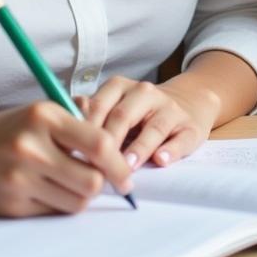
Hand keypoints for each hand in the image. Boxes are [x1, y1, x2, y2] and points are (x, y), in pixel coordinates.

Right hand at [0, 102, 134, 216]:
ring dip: (81, 196)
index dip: (119, 163)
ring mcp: (21, 178)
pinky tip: (47, 190)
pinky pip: (53, 212)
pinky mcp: (13, 205)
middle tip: (100, 179)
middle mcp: (33, 147)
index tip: (126, 173)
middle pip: (92, 180)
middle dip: (102, 184)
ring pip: (77, 201)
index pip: (99, 144)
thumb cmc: (1, 131)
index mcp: (44, 116)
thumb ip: (75, 116)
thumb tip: (112, 129)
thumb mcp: (37, 110)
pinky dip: (58, 204)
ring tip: (70, 182)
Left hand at [77, 75, 217, 170]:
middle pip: (123, 116)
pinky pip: (181, 138)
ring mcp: (170, 109)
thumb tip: (66, 121)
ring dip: (138, 148)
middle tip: (96, 169)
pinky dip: (170, 150)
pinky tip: (160, 160)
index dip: (85, 130)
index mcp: (121, 87)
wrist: (188, 103)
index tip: (72, 153)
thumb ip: (91, 113)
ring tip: (127, 167)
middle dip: (109, 144)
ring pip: (153, 127)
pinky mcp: (190, 127)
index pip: (100, 106)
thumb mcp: (113, 107)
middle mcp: (146, 93)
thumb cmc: (139, 113)